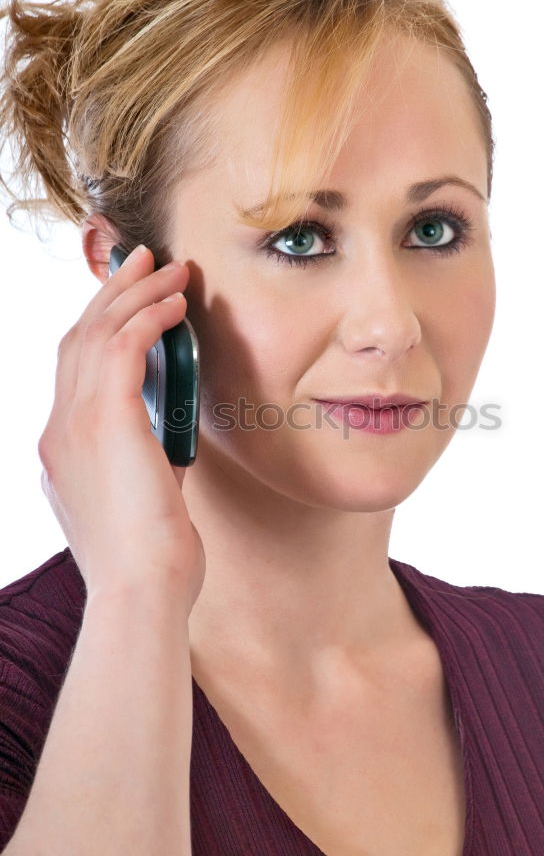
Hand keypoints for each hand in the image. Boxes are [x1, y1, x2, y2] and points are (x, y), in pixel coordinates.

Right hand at [38, 245, 205, 615]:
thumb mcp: (139, 500)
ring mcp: (73, 426)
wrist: (143, 594)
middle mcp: (57, 432)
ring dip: (135, 294)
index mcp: (60, 451)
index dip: (100, 328)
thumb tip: (166, 437)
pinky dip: (148, 319)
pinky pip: (123, 348)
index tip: (129, 303)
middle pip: (77, 340)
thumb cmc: (151, 561)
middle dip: (111, 294)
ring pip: (97, 334)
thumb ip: (143, 462)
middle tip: (141, 261)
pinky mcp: (105, 423)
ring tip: (168, 269)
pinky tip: (175, 304)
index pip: (73, 371)